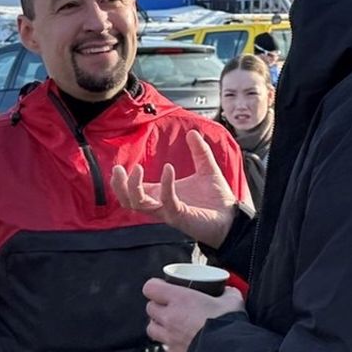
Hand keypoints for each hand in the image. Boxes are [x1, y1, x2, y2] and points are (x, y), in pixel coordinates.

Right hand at [111, 130, 238, 246]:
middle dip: (119, 186)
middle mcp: (161, 205)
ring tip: (137, 169)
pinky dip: (165, 184)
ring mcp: (168, 212)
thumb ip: (199, 152)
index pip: (134, 191)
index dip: (123, 181)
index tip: (119, 166)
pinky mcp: (180, 216)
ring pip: (139, 205)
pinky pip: (166, 201)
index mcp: (163, 195)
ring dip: (133, 187)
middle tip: (118, 170)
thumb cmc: (218, 201)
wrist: (233, 218)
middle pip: (128, 201)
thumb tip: (193, 133)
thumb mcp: (207, 169)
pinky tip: (169, 169)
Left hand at [142, 278, 244, 351]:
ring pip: (152, 328)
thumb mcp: (232, 301)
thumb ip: (227, 293)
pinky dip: (169, 343)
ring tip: (170, 324)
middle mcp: (170, 317)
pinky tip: (180, 341)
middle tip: (170, 305)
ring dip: (159, 325)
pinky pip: (165, 346)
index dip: (155, 286)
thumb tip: (229, 292)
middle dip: (158, 306)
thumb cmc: (228, 326)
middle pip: (150, 308)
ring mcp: (170, 337)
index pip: (151, 287)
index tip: (162, 286)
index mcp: (180, 299)